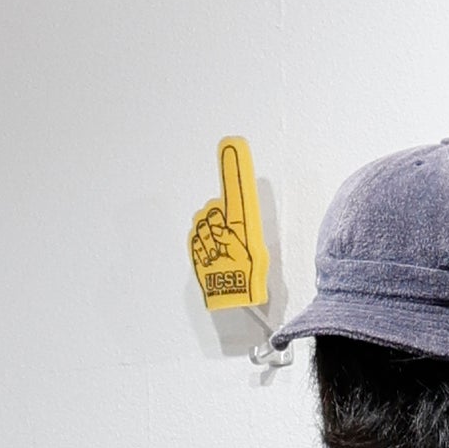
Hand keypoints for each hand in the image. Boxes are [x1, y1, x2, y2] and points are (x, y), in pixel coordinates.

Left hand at [191, 141, 258, 304]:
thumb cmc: (247, 278)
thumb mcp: (255, 250)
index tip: (232, 144)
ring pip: (203, 223)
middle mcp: (219, 225)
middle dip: (220, 218)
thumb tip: (237, 222)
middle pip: (215, 208)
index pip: (237, 189)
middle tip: (231, 240)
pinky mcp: (193, 248)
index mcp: (240, 224)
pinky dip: (203, 243)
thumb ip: (246, 231)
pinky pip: (196, 237)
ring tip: (222, 252)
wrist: (230, 302)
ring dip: (211, 232)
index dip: (235, 167)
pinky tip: (213, 256)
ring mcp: (203, 236)